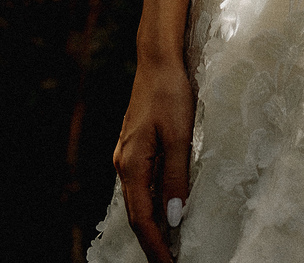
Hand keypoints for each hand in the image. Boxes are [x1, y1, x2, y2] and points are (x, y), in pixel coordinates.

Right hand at [113, 57, 194, 262]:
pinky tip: (163, 210)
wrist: (158, 60)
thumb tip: (173, 219)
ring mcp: (126, 155)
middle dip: (152, 242)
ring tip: (168, 246)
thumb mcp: (180, 136)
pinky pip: (140, 184)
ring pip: (137, 200)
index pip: (142, 219)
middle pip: (136, 214)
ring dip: (151, 225)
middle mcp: (124, 164)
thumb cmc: (171, 94)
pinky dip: (151, 204)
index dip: (155, 247)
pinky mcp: (135, 147)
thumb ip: (176, 177)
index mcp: (132, 165)